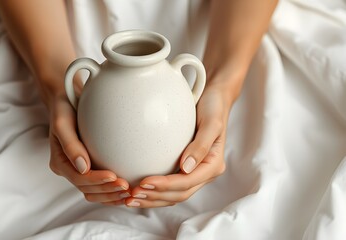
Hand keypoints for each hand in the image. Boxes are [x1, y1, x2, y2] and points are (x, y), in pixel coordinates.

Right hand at [48, 93, 130, 204]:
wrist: (66, 102)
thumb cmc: (64, 110)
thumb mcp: (62, 123)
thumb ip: (70, 145)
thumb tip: (83, 167)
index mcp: (60, 162)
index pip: (79, 178)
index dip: (96, 181)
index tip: (114, 177)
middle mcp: (69, 169)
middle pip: (87, 190)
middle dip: (107, 191)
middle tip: (126, 188)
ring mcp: (79, 170)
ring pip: (94, 192)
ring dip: (110, 195)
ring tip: (129, 193)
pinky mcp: (89, 167)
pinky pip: (100, 186)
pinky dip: (112, 191)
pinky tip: (126, 190)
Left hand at [125, 85, 230, 207]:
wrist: (214, 100)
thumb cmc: (213, 108)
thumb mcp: (212, 123)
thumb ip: (201, 145)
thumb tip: (186, 168)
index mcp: (213, 165)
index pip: (187, 182)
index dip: (165, 186)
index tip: (144, 182)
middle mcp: (204, 173)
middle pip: (179, 194)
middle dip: (156, 197)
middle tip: (133, 194)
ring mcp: (195, 173)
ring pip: (173, 195)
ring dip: (153, 199)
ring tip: (131, 199)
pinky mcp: (185, 170)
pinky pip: (170, 187)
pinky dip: (154, 192)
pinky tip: (138, 190)